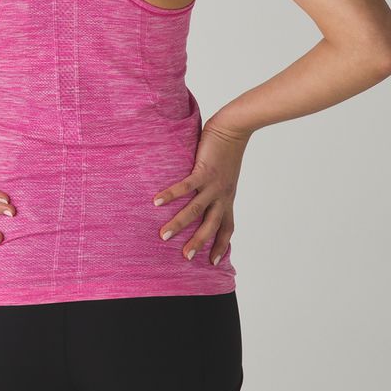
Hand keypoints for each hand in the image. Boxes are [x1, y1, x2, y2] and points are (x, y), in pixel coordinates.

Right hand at [151, 119, 250, 265]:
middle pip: (211, 225)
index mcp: (227, 198)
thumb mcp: (225, 175)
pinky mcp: (204, 171)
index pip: (227, 228)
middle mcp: (222, 195)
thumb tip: (201, 192)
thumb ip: (215, 187)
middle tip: (185, 257)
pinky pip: (186, 187)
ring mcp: (213, 185)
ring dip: (179, 224)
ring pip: (196, 211)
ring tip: (164, 236)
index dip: (220, 245)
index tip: (213, 261)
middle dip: (198, 243)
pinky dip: (171, 195)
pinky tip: (156, 201)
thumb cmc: (227, 149)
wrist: (234, 129)